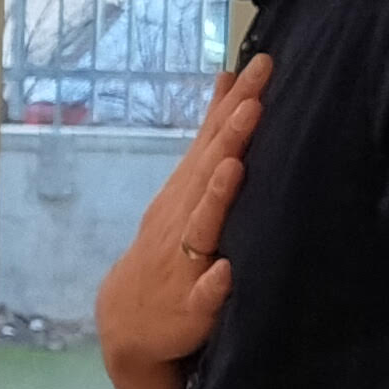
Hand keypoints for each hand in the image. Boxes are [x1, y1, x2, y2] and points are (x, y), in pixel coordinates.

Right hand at [96, 53, 264, 378]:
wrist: (128, 322)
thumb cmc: (170, 246)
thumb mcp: (187, 185)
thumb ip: (211, 136)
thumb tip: (230, 77)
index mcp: (186, 191)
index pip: (213, 139)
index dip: (236, 103)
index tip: (261, 65)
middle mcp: (182, 218)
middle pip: (208, 172)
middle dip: (230, 137)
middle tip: (254, 102)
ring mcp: (183, 262)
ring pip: (202, 226)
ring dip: (217, 197)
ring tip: (234, 168)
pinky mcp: (189, 306)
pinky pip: (202, 295)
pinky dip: (213, 283)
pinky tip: (226, 271)